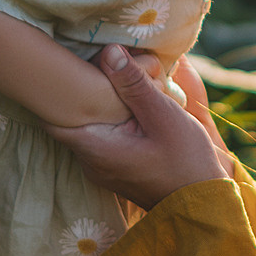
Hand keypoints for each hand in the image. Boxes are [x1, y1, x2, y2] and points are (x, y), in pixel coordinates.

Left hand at [47, 46, 235, 207]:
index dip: (54, 89)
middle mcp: (91, 161)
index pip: (52, 116)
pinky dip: (109, 118)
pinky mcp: (116, 168)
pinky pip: (102, 137)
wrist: (203, 204)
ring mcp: (102, 168)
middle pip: (70, 119)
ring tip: (114, 78)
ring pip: (88, 127)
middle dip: (80, 91)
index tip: (63, 65)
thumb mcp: (162, 115)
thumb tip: (108, 51)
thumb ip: (133, 84)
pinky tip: (127, 103)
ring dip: (98, 105)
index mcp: (95, 149)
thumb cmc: (185, 161)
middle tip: (95, 63)